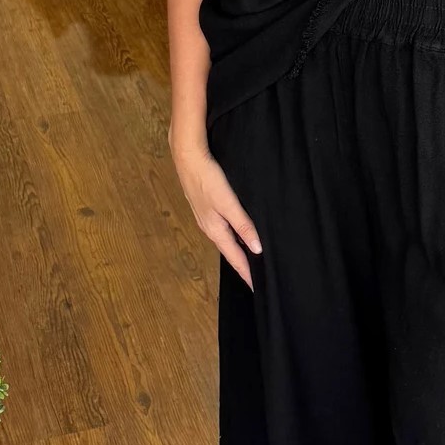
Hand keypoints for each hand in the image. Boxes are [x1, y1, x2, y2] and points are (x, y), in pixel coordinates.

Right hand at [171, 129, 261, 289]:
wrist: (187, 158)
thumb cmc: (207, 179)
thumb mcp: (228, 203)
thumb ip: (243, 225)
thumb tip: (257, 249)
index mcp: (215, 230)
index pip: (235, 257)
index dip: (246, 273)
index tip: (257, 287)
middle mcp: (210, 228)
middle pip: (230, 252)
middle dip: (242, 266)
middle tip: (256, 278)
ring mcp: (206, 219)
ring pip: (226, 241)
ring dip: (237, 252)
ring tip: (250, 261)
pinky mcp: (206, 209)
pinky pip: (222, 230)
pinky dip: (233, 238)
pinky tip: (238, 235)